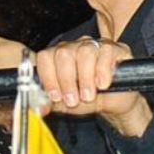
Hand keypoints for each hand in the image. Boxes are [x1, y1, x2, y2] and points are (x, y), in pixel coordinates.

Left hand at [35, 37, 152, 136]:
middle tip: (73, 99)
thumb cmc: (86, 99)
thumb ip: (49, 103)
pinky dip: (103, 71)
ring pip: (84, 52)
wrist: (113, 103)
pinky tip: (102, 85)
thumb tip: (39, 109)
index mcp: (56, 57)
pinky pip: (106, 52)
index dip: (48, 77)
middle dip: (66, 80)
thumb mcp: (65, 104)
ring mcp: (94, 45)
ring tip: (88, 96)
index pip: (45, 57)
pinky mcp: (115, 48)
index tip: (55, 96)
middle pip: (63, 54)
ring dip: (85, 78)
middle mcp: (74, 47)